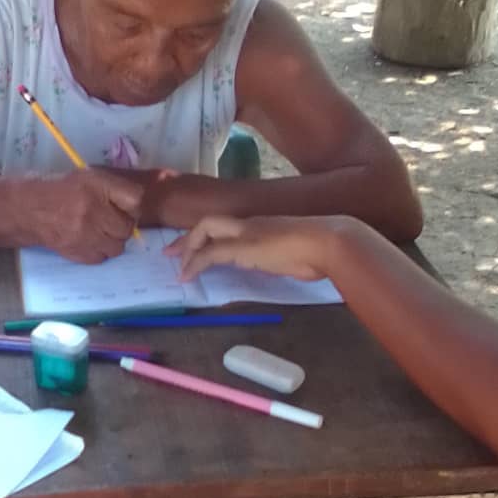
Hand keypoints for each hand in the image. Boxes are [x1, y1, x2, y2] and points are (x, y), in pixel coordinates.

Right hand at [17, 168, 143, 263]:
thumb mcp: (91, 177)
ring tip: (100, 231)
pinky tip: (89, 240)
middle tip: (110, 220)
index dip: (132, 205)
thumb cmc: (65, 189)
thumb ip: (116, 189)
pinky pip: (101, 258)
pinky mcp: (77, 252)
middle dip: (122, 225)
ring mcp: (84, 234)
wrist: (31, 208)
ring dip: (112, 240)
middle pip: (127, 227)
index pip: (135, 199)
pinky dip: (99, 251)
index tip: (125, 207)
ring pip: (117, 246)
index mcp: (97, 186)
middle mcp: (92, 210)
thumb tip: (137, 208)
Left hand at [165, 215, 346, 281]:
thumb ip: (277, 257)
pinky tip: (188, 275)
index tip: (193, 248)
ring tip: (177, 267)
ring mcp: (247, 232)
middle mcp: (250, 224)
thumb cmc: (319, 250)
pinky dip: (196, 262)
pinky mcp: (245, 246)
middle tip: (169, 253)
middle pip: (209, 223)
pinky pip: (212, 252)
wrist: (329, 242)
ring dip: (187, 248)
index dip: (206, 236)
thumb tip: (272, 263)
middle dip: (187, 238)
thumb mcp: (292, 255)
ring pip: (206, 230)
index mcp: (260, 226)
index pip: (225, 226)